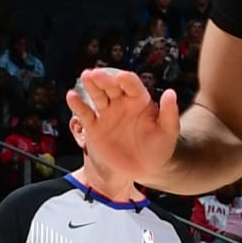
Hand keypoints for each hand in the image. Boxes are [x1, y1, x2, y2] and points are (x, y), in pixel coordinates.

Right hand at [66, 66, 178, 185]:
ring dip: (91, 86)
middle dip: (104, 79)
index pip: (132, 85)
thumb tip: (171, 93)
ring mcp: (107, 114)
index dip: (126, 80)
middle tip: (96, 74)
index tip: (121, 78)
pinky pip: (85, 114)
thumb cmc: (159, 148)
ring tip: (85, 76)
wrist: (143, 168)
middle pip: (112, 87)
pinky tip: (71, 96)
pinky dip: (77, 105)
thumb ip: (169, 113)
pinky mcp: (95, 127)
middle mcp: (122, 103)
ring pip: (97, 96)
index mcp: (139, 101)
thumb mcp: (168, 132)